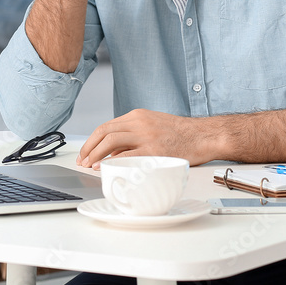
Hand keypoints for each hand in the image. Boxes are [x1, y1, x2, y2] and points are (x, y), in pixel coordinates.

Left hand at [75, 109, 217, 168]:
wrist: (203, 135)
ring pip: (111, 141)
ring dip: (96, 154)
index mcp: (138, 116)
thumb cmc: (180, 134)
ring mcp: (147, 136)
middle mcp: (140, 123)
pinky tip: (106, 168)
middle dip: (89, 147)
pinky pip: (128, 155)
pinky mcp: (155, 150)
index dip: (91, 141)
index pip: (106, 126)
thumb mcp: (153, 126)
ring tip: (90, 165)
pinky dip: (113, 161)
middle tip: (82, 160)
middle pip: (104, 132)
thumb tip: (111, 153)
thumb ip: (133, 136)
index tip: (85, 152)